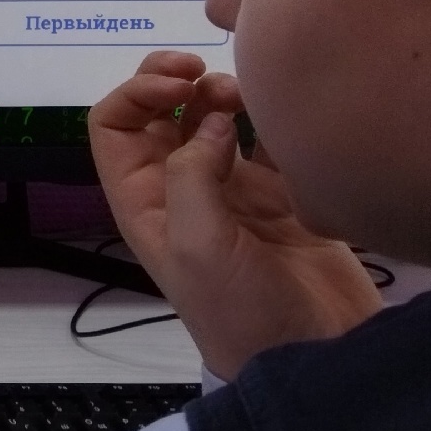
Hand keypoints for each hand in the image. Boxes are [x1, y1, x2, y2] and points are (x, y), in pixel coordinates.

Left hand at [89, 51, 382, 379]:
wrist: (317, 355)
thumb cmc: (242, 312)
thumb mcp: (198, 245)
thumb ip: (193, 175)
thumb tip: (211, 120)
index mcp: (144, 200)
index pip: (113, 126)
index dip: (137, 93)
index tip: (179, 84)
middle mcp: (180, 189)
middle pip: (160, 113)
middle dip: (177, 83)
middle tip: (208, 75)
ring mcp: (231, 190)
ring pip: (211, 118)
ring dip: (223, 95)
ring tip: (250, 97)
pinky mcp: (280, 194)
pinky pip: (265, 138)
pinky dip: (269, 118)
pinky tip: (284, 117)